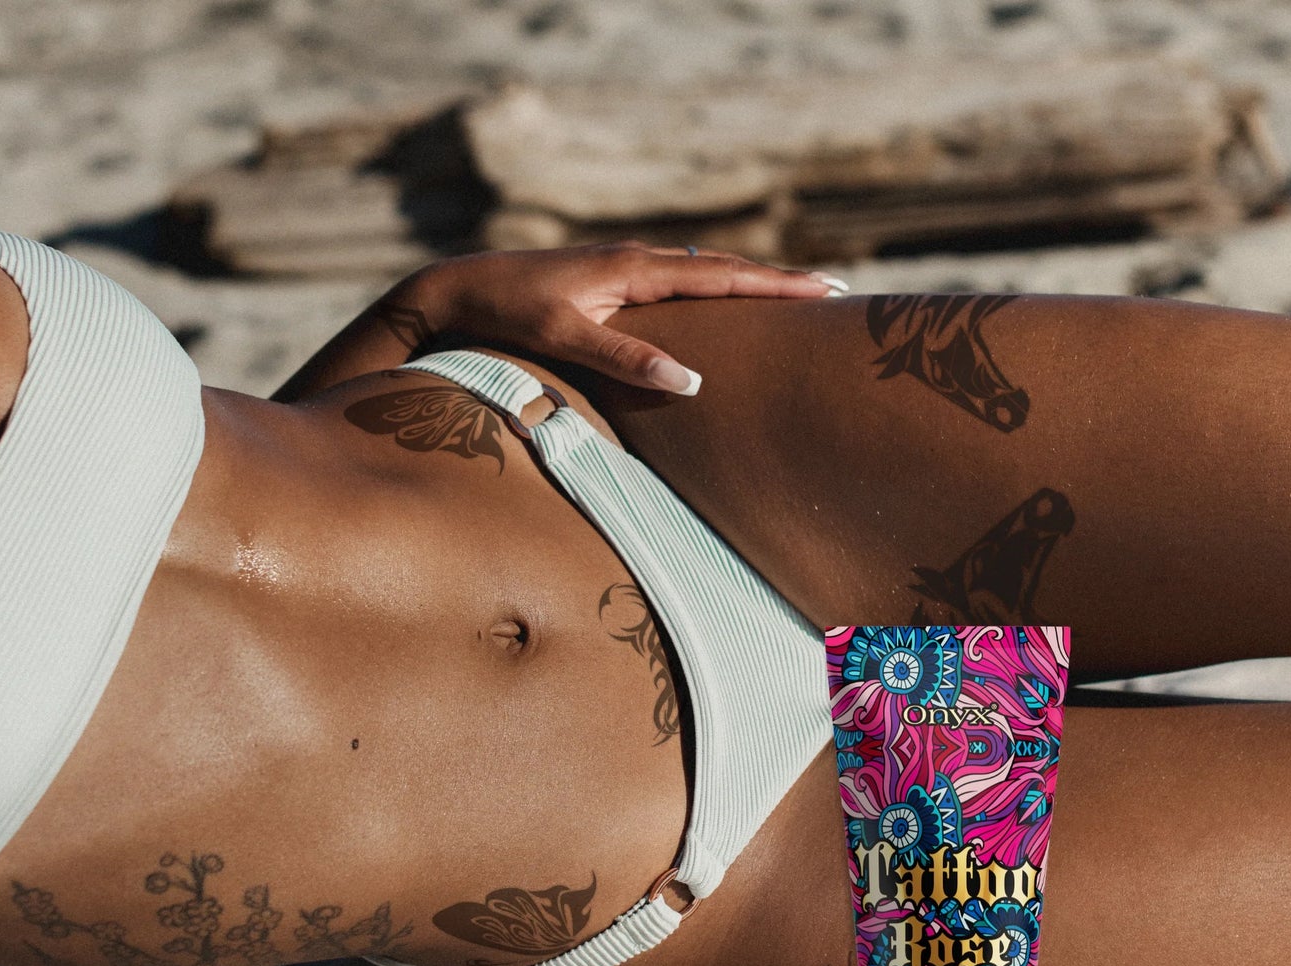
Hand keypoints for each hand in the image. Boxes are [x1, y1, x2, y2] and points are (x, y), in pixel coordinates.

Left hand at [412, 240, 849, 393]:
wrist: (458, 289)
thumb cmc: (507, 314)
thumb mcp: (565, 338)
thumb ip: (624, 357)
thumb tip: (690, 381)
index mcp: (635, 268)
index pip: (723, 276)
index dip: (776, 285)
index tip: (826, 290)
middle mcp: (636, 260)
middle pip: (723, 268)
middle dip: (777, 281)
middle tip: (832, 291)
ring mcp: (623, 268)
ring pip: (702, 272)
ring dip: (748, 282)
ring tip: (791, 296)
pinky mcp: (610, 281)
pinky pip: (678, 282)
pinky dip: (713, 289)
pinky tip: (721, 303)